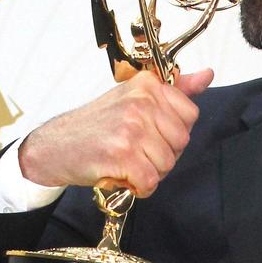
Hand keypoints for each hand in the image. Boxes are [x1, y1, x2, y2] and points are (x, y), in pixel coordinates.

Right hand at [18, 68, 213, 196]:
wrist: (54, 146)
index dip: (173, 133)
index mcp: (147, 85)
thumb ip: (174, 90)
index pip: (190, 114)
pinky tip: (123, 176)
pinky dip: (139, 187)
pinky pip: (150, 181)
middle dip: (163, 155)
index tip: (152, 134)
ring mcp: (131, 127)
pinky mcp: (122, 153)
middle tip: (136, 152)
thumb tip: (207, 76)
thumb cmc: (95, 125)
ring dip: (149, 173)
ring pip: (167, 164)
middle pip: (181, 142)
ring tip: (127, 163)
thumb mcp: (134, 98)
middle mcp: (141, 102)